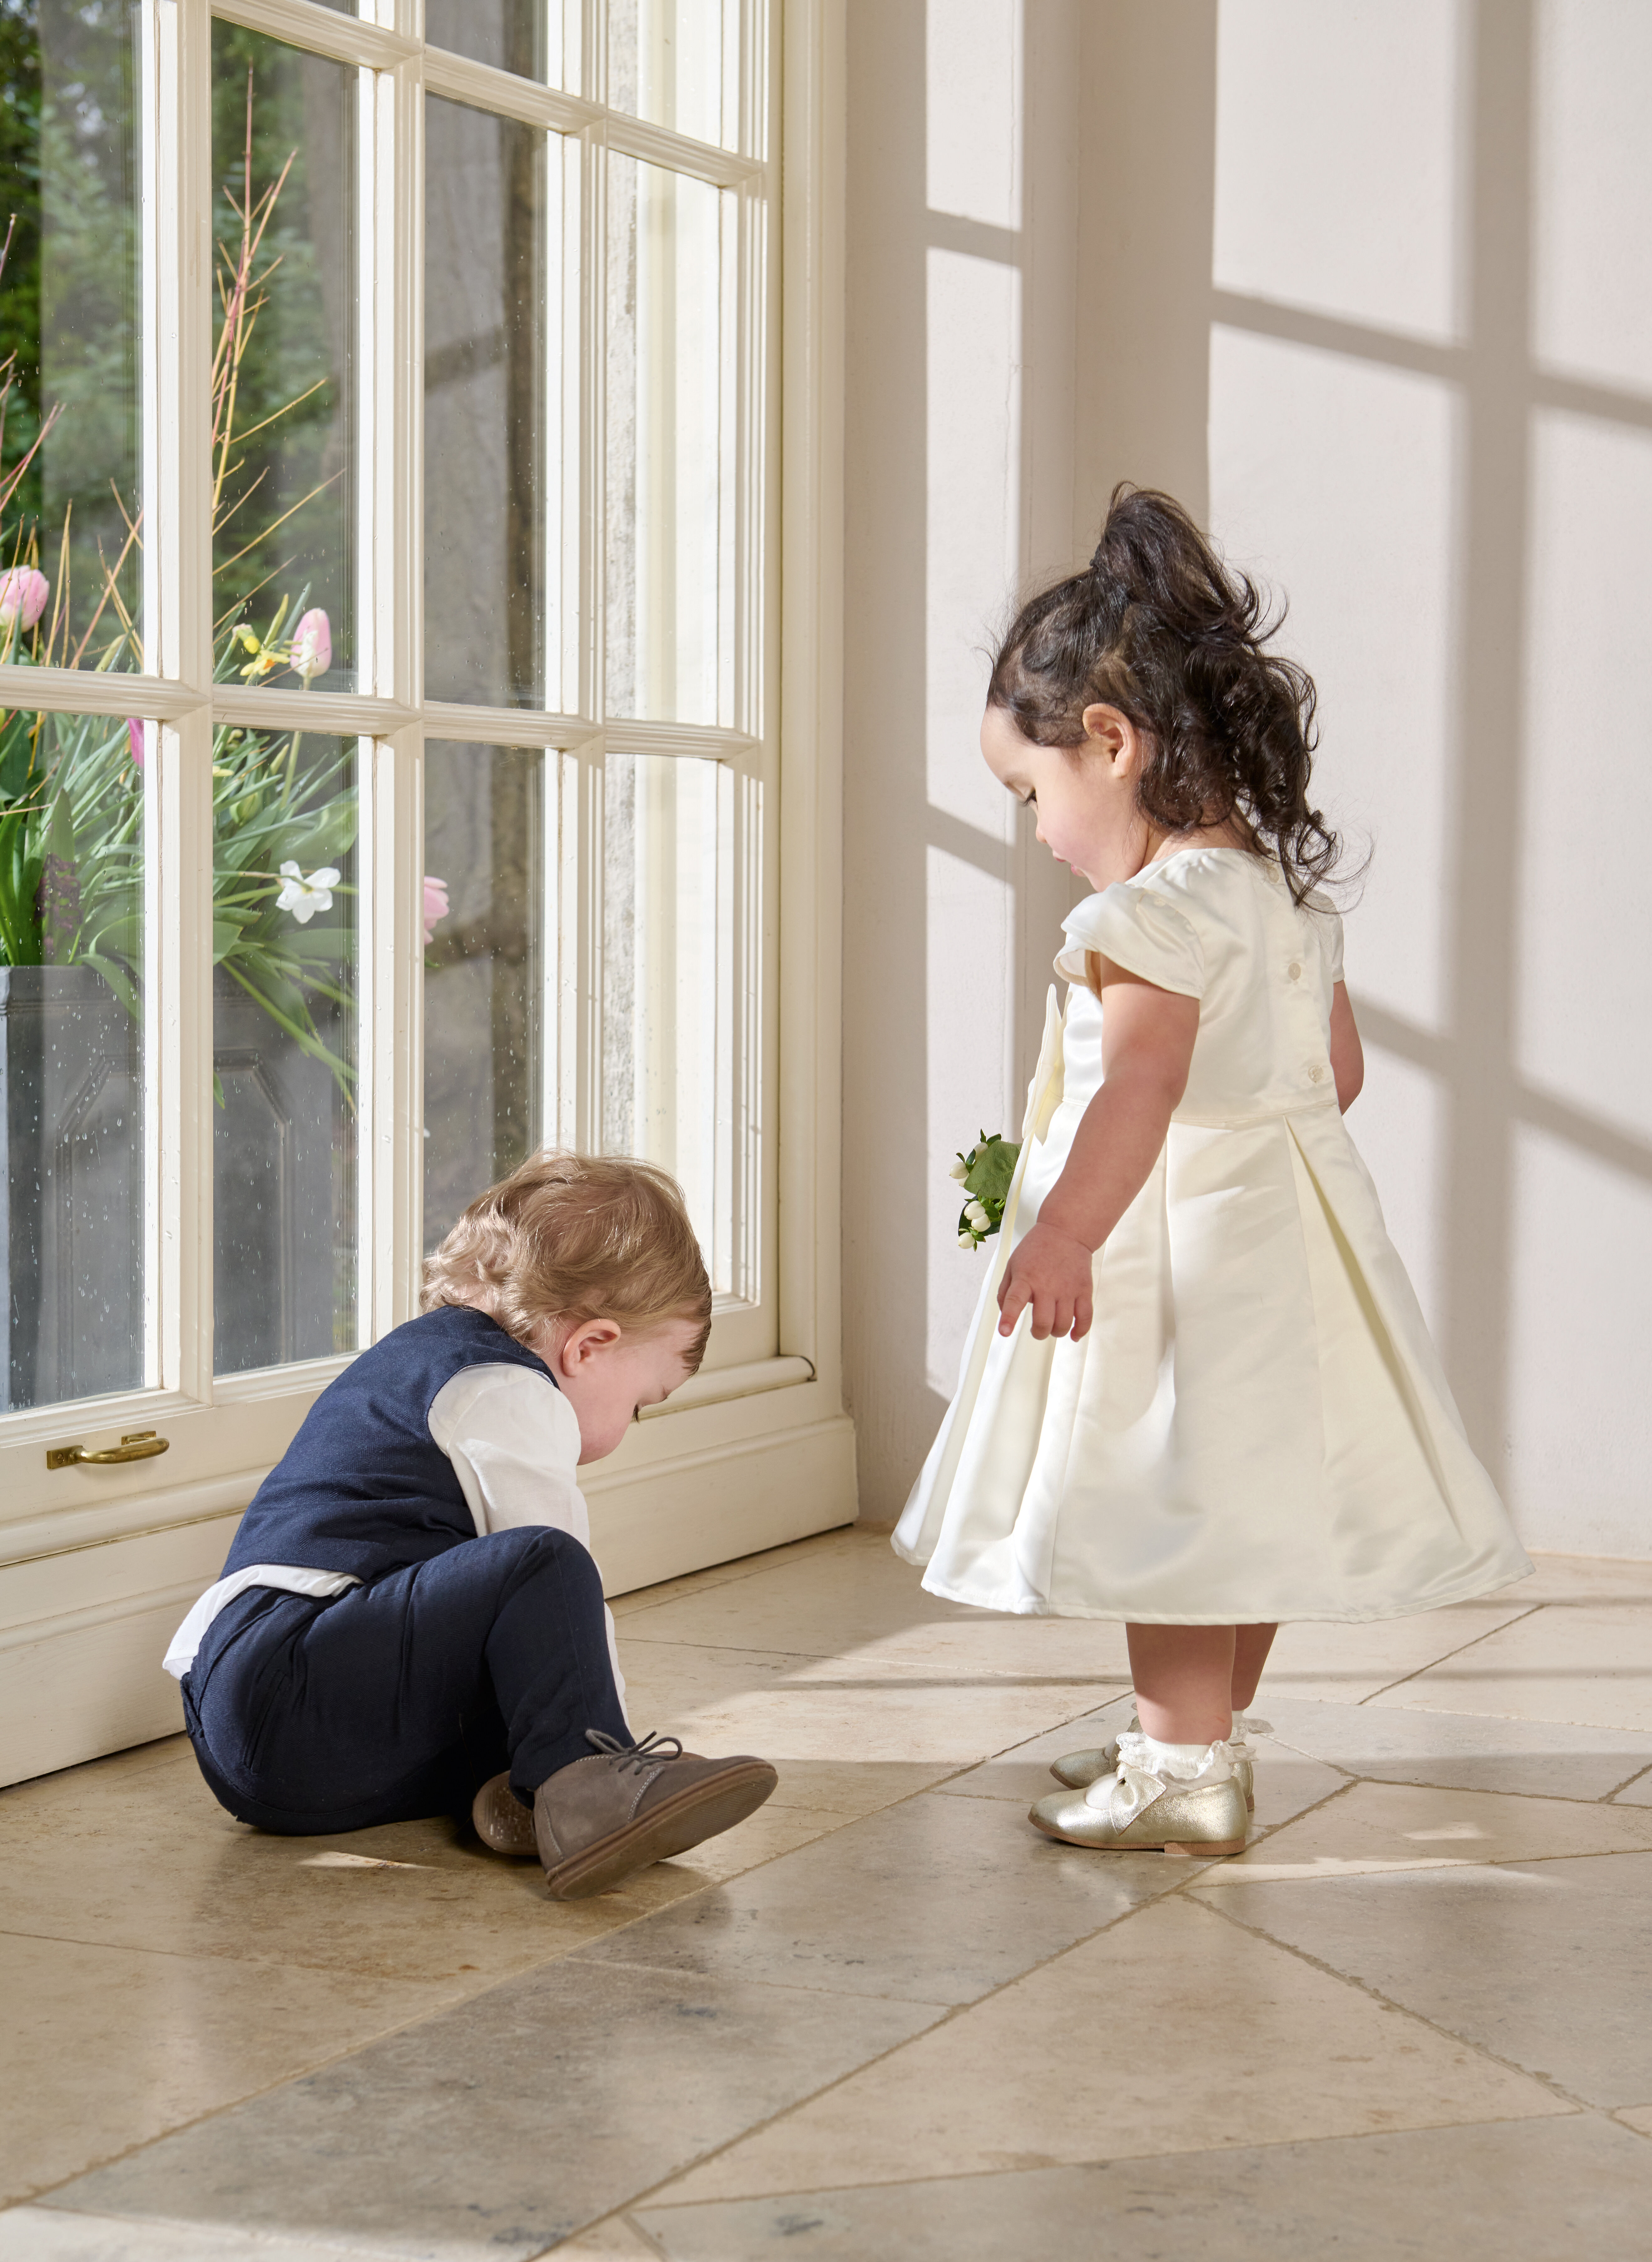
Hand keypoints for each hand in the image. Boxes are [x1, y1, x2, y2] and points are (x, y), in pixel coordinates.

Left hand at [997, 1221, 1094, 1340]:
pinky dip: (1080, 1330)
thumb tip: (1005, 1313)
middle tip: (1038, 1329)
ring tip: (1053, 1326)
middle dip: (1038, 1332)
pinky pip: (1085, 1317)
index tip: (1005, 1332)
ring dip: (1056, 1332)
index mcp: (1025, 1278)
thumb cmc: (1037, 1249)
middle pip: (1043, 1321)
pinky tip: (1074, 1335)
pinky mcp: (1084, 1290)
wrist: (1066, 1232)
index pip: (1015, 1300)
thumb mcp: (1013, 1264)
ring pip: (1063, 1324)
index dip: (1009, 1318)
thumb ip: (1005, 1291)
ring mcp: (1067, 1289)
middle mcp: (1047, 1285)